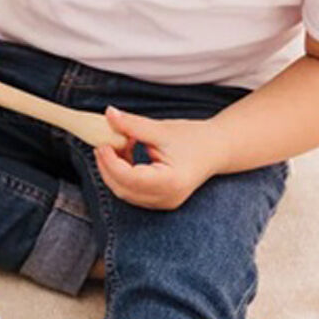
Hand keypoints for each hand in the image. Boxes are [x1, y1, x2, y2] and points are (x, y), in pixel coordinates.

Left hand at [94, 107, 230, 209]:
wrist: (217, 150)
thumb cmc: (194, 138)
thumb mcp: (162, 129)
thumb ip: (133, 125)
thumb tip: (109, 114)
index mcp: (170, 181)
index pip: (130, 178)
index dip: (110, 162)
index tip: (101, 144)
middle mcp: (166, 198)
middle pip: (123, 188)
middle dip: (108, 167)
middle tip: (102, 144)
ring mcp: (162, 204)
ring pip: (124, 192)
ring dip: (114, 170)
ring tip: (118, 145)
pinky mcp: (158, 202)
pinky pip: (132, 192)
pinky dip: (123, 175)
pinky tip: (126, 155)